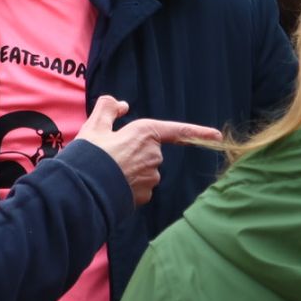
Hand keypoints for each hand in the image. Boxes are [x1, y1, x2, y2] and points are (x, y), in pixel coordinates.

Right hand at [76, 95, 223, 205]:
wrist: (84, 188)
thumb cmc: (90, 155)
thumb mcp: (94, 125)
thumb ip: (108, 108)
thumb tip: (121, 105)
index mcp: (146, 133)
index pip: (179, 131)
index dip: (199, 132)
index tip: (217, 136)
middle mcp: (154, 155)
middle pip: (151, 152)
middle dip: (135, 153)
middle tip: (110, 155)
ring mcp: (151, 177)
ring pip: (145, 170)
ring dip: (131, 170)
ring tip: (108, 170)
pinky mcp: (145, 195)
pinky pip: (141, 187)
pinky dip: (129, 185)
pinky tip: (113, 184)